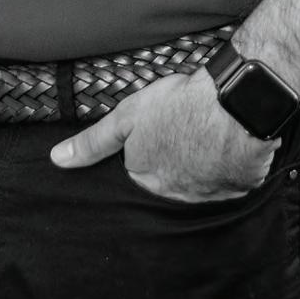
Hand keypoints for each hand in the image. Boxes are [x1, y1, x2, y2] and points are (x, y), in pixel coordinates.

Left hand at [50, 69, 277, 201]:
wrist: (236, 102)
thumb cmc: (180, 106)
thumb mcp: (127, 117)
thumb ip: (93, 142)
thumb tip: (58, 160)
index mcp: (149, 182)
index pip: (140, 176)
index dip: (146, 152)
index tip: (156, 134)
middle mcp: (179, 196)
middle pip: (170, 183)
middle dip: (174, 165)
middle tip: (182, 134)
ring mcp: (212, 193)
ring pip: (201, 183)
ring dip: (202, 167)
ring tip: (205, 138)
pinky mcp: (241, 185)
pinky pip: (232, 180)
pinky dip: (229, 166)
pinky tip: (228, 146)